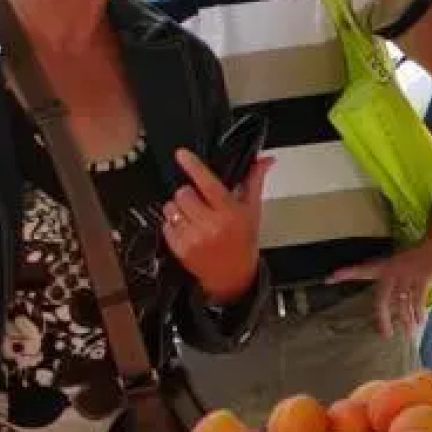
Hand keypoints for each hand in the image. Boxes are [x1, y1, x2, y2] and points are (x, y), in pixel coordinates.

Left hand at [164, 149, 268, 304]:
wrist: (233, 276)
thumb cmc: (243, 240)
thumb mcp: (252, 211)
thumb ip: (254, 181)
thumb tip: (265, 159)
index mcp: (230, 212)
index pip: (208, 184)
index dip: (194, 167)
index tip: (181, 154)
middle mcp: (211, 225)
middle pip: (183, 193)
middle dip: (188, 194)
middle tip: (198, 202)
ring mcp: (193, 238)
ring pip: (171, 208)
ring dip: (178, 209)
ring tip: (193, 217)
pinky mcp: (180, 249)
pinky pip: (166, 225)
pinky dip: (174, 225)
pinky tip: (188, 231)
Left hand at [327, 230, 431, 338]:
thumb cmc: (420, 255)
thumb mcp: (403, 265)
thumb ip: (396, 282)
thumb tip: (396, 303)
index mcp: (385, 266)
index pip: (361, 270)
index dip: (346, 274)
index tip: (328, 278)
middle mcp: (393, 271)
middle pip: (382, 299)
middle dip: (382, 318)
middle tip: (384, 334)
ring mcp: (407, 276)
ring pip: (402, 303)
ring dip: (406, 320)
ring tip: (408, 334)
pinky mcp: (422, 279)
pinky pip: (418, 300)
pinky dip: (419, 312)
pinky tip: (422, 321)